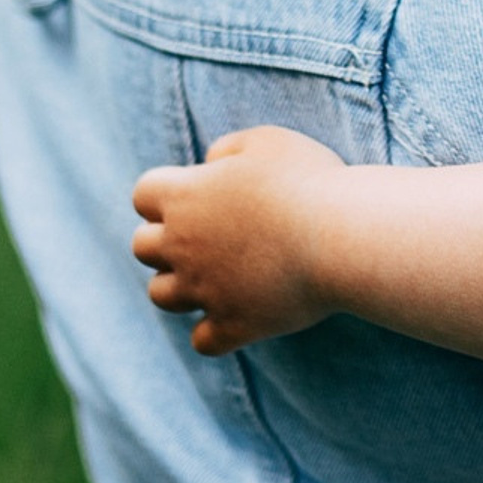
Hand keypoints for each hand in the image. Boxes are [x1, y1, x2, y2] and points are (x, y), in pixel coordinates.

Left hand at [130, 127, 348, 355]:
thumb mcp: (267, 141)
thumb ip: (228, 148)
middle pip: (142, 246)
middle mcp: (182, 245)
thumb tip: (212, 163)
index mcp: (185, 195)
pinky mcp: (234, 325)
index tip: (199, 192)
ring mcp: (205, 289)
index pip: (144, 194)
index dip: (167, 193)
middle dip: (165, 239)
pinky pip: (203, 341)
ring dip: (180, 286)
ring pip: (160, 296)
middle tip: (206, 235)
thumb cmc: (308, 180)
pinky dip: (215, 332)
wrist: (341, 236)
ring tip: (214, 276)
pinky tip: (239, 315)